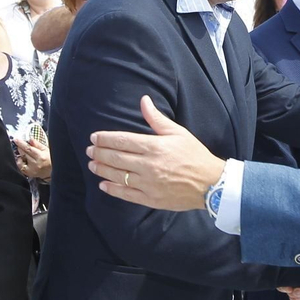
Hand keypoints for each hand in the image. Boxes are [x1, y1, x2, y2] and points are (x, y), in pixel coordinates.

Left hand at [13, 136, 51, 180]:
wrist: (53, 171)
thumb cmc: (50, 159)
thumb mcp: (46, 149)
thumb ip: (37, 144)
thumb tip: (30, 139)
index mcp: (41, 156)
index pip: (28, 148)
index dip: (21, 144)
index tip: (16, 140)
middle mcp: (36, 163)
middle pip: (24, 153)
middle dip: (20, 148)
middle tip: (20, 144)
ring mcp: (32, 169)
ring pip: (21, 160)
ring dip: (21, 155)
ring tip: (25, 154)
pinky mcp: (29, 174)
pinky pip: (20, 167)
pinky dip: (20, 162)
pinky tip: (24, 160)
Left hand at [88, 96, 224, 210]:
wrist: (210, 183)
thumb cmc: (194, 155)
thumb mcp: (178, 132)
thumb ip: (156, 118)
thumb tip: (144, 100)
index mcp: (155, 147)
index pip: (122, 141)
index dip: (105, 139)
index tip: (94, 138)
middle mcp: (149, 165)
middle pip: (116, 158)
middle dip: (99, 153)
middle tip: (89, 150)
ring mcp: (149, 184)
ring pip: (118, 176)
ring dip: (102, 169)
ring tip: (92, 165)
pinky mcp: (151, 199)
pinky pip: (126, 194)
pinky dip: (113, 189)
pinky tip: (103, 185)